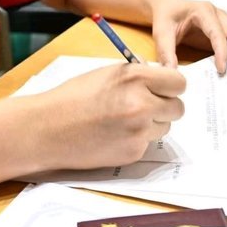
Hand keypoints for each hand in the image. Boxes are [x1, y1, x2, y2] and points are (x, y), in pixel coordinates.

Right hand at [45, 63, 186, 167]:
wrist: (48, 128)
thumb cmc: (73, 97)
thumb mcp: (107, 73)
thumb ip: (137, 75)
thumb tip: (161, 77)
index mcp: (136, 78)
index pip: (179, 83)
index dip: (171, 86)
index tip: (164, 89)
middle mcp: (142, 104)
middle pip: (178, 107)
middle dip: (165, 106)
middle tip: (147, 106)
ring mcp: (139, 131)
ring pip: (164, 127)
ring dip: (152, 124)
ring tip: (123, 121)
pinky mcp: (133, 152)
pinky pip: (147, 143)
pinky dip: (136, 140)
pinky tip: (113, 135)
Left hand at [149, 0, 226, 72]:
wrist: (167, 7)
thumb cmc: (165, 16)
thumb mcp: (161, 33)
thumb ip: (166, 52)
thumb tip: (171, 72)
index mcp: (203, 11)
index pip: (217, 33)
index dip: (222, 51)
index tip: (221, 69)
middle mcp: (217, 15)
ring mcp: (222, 22)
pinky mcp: (222, 32)